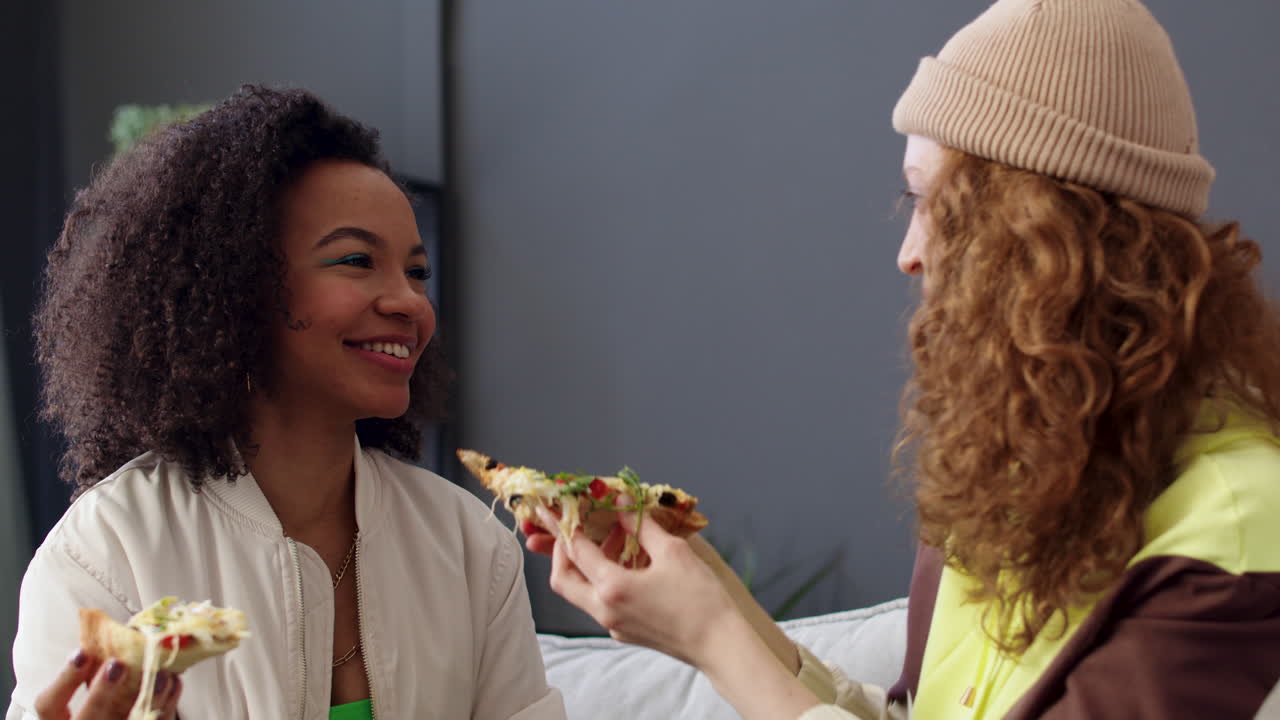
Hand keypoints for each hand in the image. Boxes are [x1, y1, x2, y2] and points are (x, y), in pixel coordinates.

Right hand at [34, 650, 181, 719]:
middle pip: (87, 719)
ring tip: (160, 673)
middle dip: (101, 691)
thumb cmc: (102, 705)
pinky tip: (174, 683)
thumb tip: (112, 635)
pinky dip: (167, 703)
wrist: (116, 719)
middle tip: (117, 664)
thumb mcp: (88, 693)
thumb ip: (92, 674)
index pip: (50, 705)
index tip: (82, 652)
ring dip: (147, 696)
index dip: (65, 679)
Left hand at [539, 506, 741, 668]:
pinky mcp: (625, 632)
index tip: (552, 510)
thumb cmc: (700, 599)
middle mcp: (604, 610)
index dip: (563, 526)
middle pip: (563, 580)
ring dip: (587, 564)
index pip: (575, 551)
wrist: (719, 644)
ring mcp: (613, 625)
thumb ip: (642, 526)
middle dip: (561, 552)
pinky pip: (601, 602)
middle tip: (573, 529)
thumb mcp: (673, 552)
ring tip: (616, 537)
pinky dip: (604, 579)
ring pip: (581, 592)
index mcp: (612, 588)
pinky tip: (630, 562)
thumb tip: (621, 504)